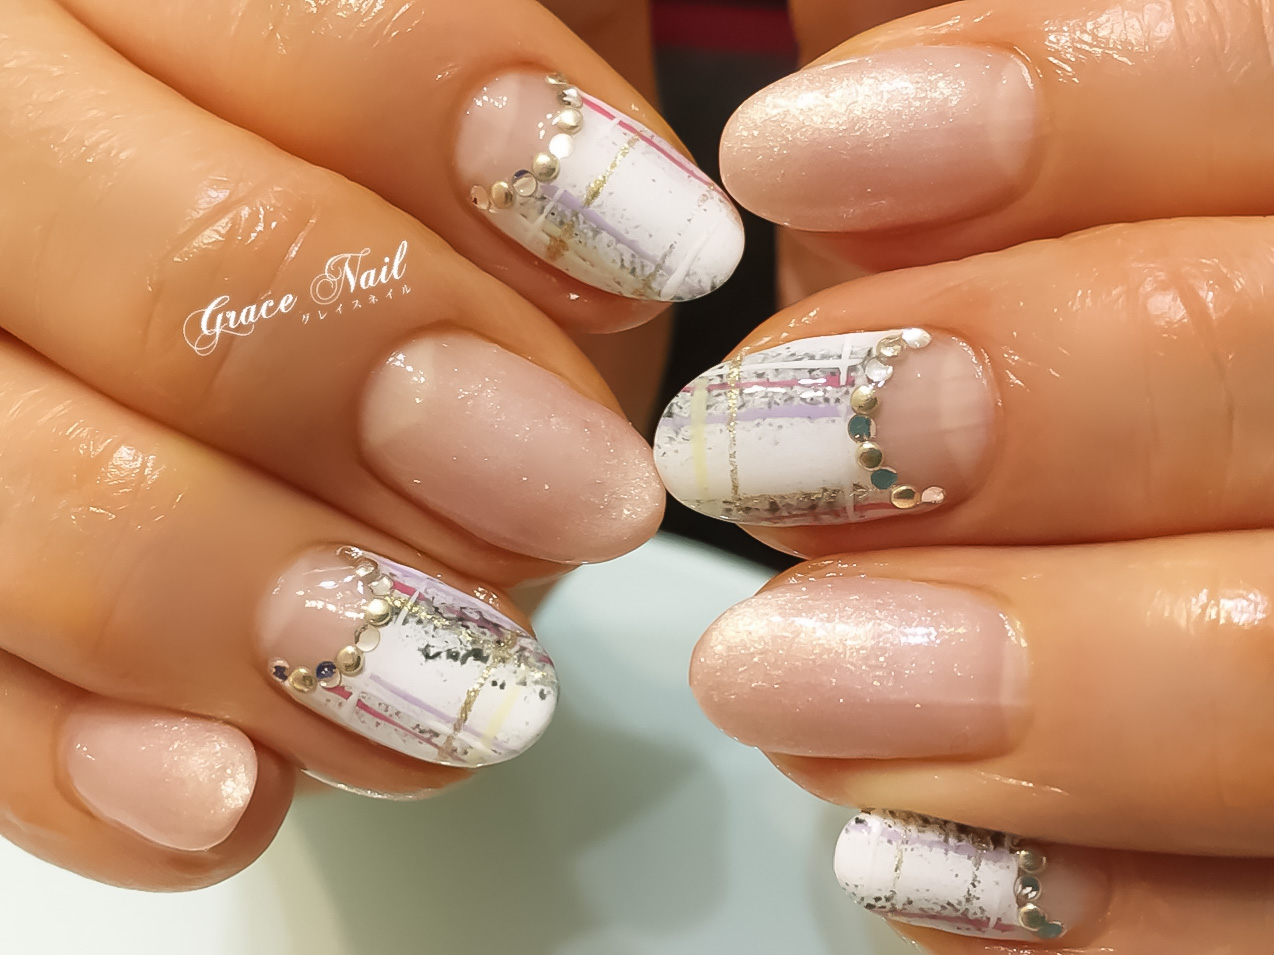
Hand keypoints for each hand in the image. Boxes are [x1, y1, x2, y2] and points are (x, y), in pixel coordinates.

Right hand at [0, 0, 740, 888]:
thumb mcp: (525, 61)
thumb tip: (644, 197)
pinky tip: (220, 798)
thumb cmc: (453, 195)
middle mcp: (7, 156)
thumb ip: (529, 88)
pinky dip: (72, 758)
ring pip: (27, 496)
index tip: (656, 248)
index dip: (463, 124)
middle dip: (380, 389)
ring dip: (248, 599)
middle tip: (583, 499)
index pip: (292, 9)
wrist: (331, 330)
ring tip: (454, 688)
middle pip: (166, 269)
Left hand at [658, 0, 1273, 948]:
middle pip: (1252, 357)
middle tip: (740, 450)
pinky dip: (1103, 905)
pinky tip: (925, 856)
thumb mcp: (1029, 196)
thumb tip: (813, 114)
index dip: (1054, 98)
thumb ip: (997, 138)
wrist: (1152, 522)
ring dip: (1030, 679)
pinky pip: (1273, 913)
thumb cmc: (1064, 339)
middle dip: (1000, 401)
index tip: (787, 155)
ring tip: (774, 682)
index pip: (1261, 79)